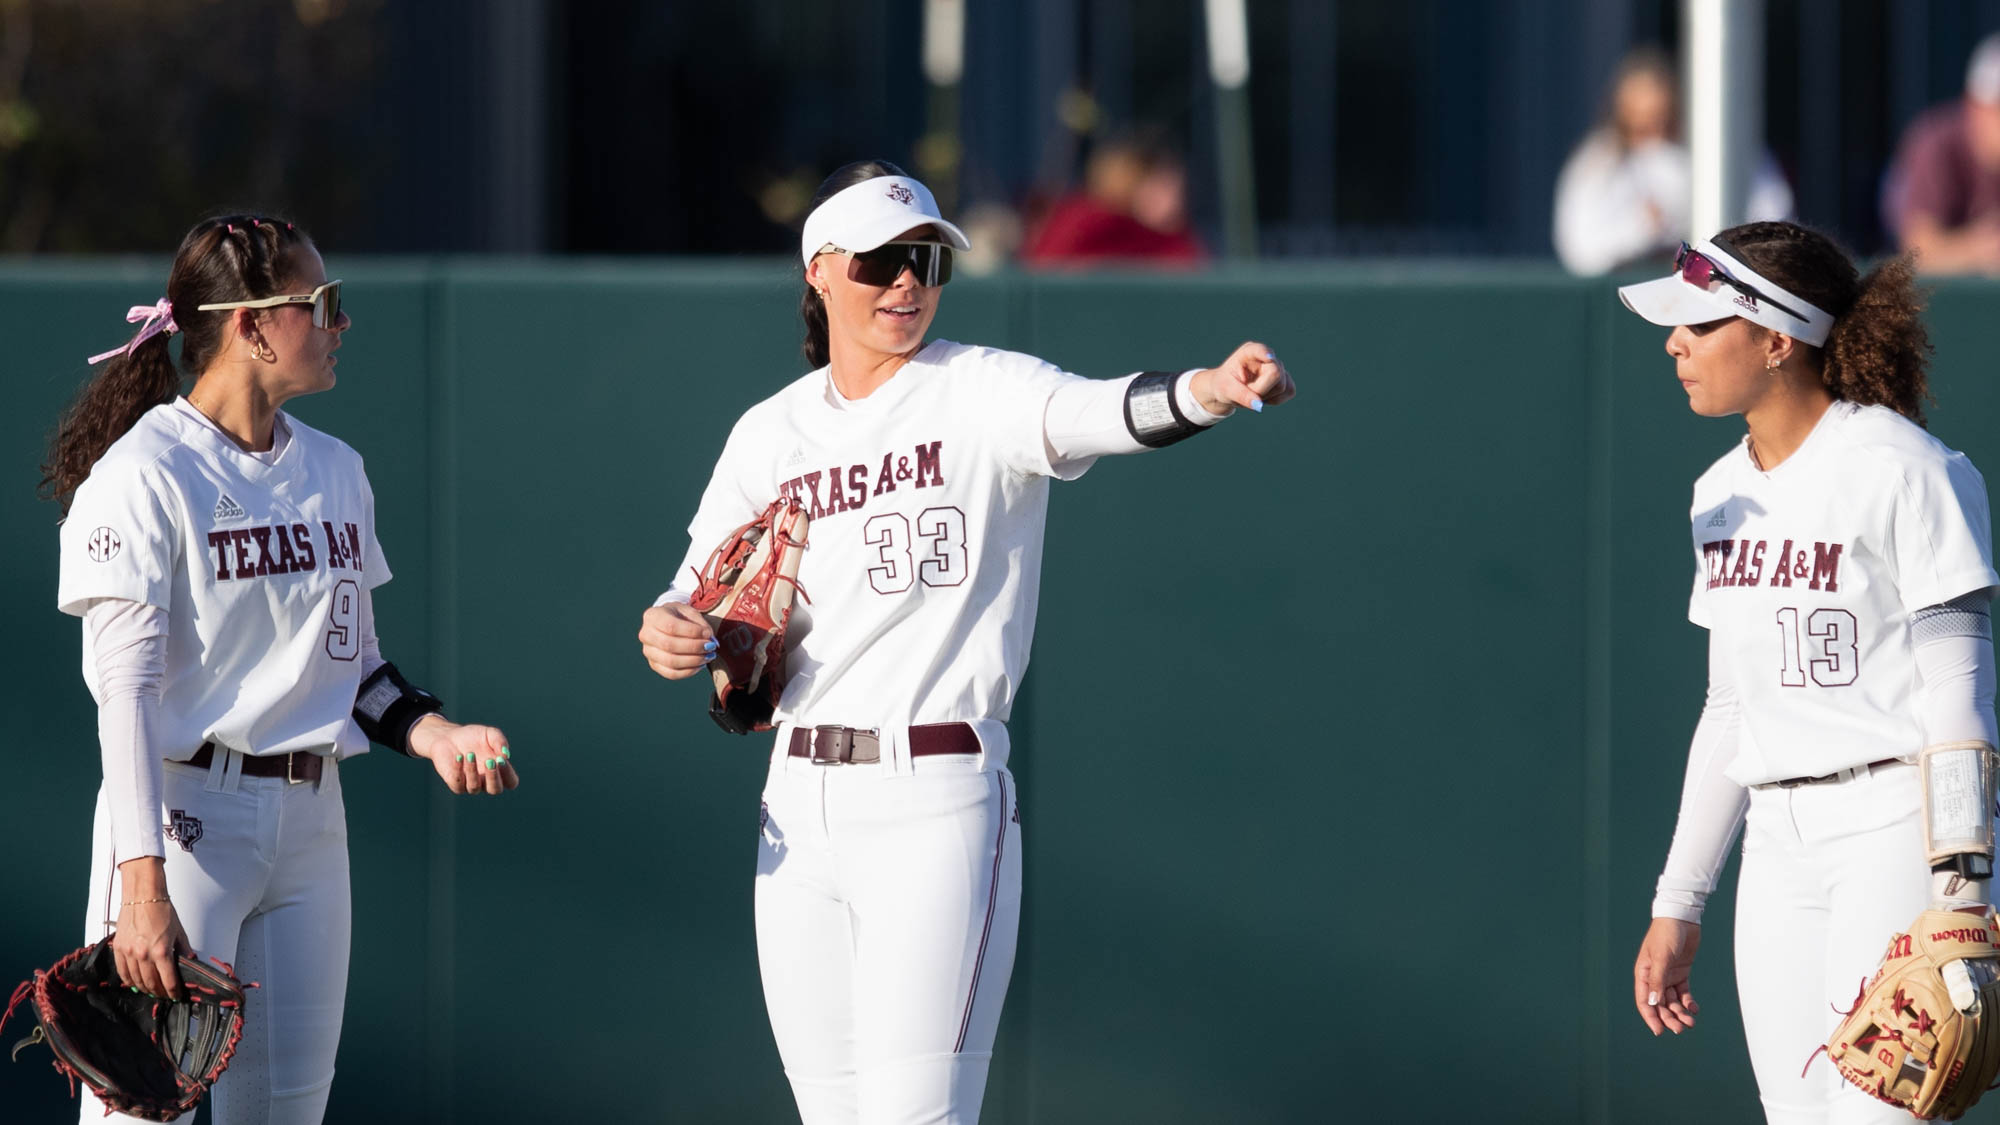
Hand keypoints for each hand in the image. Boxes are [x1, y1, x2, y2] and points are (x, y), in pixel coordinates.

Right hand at [110, 857, 192, 998]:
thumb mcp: (179, 931)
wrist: (142, 897)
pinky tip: (134, 983)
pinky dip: (128, 980)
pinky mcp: (119, 948)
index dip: (173, 991)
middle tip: (164, 995)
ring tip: (151, 991)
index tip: (176, 995)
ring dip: (144, 988)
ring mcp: (129, 952)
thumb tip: (189, 962)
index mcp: (161, 951)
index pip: (168, 979)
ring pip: (136, 979)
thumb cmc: (162, 910)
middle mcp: (143, 954)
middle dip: (159, 992)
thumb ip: (183, 949)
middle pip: (151, 982)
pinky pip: (122, 971)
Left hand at [409, 715, 518, 794]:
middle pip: (495, 790)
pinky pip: (458, 783)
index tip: (501, 758)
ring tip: (470, 754)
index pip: (511, 782)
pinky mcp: (456, 784)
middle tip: (489, 761)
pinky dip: (459, 770)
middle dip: (493, 777)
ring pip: (474, 787)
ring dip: (473, 771)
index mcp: (500, 772)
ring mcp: (471, 785)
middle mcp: (487, 782)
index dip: (508, 773)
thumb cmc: (473, 737)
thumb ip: (500, 741)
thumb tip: (506, 755)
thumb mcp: (490, 734)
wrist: (448, 737)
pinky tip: (459, 757)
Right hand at [639, 602, 716, 680]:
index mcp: (653, 616)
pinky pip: (671, 673)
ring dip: (694, 661)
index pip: (671, 626)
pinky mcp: (654, 665)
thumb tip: (712, 641)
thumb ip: (701, 625)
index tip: (708, 634)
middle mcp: (646, 634)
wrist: (667, 623)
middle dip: (694, 647)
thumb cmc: (680, 616)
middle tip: (711, 647)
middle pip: (669, 645)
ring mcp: (648, 651)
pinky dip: (689, 671)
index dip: (692, 632)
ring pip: (670, 662)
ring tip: (708, 656)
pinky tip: (701, 665)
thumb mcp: (690, 613)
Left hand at [1190, 341, 1295, 415]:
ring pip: (1283, 386)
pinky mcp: (1286, 378)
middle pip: (1276, 374)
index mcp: (1248, 352)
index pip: (1260, 350)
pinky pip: (1290, 391)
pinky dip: (1276, 400)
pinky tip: (1263, 397)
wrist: (1229, 390)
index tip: (1269, 357)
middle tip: (1247, 392)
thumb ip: (1241, 395)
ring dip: (1267, 396)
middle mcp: (1266, 356)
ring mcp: (1278, 366)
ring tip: (1253, 393)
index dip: (1266, 353)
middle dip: (1261, 390)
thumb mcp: (1226, 390)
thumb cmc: (1224, 385)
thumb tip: (1259, 405)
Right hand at [1634, 917, 1701, 1035]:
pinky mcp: (1681, 972)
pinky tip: (1695, 1009)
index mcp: (1643, 973)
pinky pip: (1684, 992)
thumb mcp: (1661, 958)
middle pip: (1660, 1004)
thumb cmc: (1666, 934)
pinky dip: (1688, 1002)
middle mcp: (1654, 977)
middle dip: (1669, 1018)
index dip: (1651, 1017)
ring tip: (1691, 1023)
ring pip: (1672, 1001)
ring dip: (1680, 1013)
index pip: (1644, 1001)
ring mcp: (1668, 975)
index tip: (1660, 1031)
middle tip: (1681, 1029)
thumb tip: (1652, 1003)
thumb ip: (1657, 981)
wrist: (1682, 918)